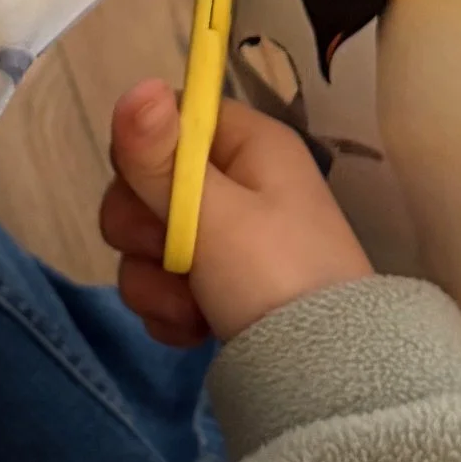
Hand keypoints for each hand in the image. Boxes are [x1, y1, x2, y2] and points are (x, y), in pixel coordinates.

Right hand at [102, 81, 372, 346]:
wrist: (324, 376)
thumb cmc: (275, 279)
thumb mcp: (212, 215)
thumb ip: (161, 159)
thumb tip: (137, 85)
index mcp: (249, 146)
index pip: (171, 119)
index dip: (143, 153)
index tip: (147, 188)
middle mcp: (238, 183)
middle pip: (144, 185)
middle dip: (144, 233)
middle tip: (173, 257)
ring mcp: (227, 239)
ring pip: (146, 243)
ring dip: (155, 283)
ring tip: (192, 308)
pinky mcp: (216, 287)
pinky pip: (162, 284)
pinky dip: (169, 310)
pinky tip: (194, 329)